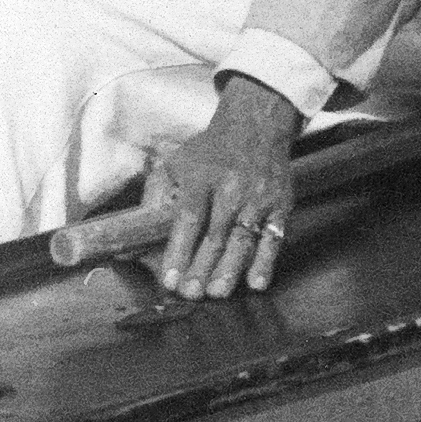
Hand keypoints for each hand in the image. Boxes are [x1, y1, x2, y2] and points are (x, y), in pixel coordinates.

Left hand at [145, 74, 302, 300]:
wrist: (256, 127)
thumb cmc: (209, 151)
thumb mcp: (176, 162)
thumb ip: (158, 194)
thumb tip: (139, 228)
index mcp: (202, 177)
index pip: (189, 219)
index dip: (179, 251)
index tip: (169, 279)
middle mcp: (232, 188)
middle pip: (216, 235)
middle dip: (202, 268)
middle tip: (191, 295)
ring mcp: (258, 198)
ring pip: (244, 240)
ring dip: (230, 270)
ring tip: (217, 293)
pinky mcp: (281, 205)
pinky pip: (274, 238)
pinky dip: (266, 262)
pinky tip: (256, 283)